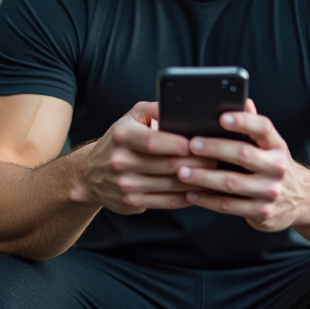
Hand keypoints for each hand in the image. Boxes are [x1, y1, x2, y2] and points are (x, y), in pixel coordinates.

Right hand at [75, 102, 215, 214]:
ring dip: (197, 181)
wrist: (90, 174)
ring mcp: (126, 185)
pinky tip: (201, 190)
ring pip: (171, 185)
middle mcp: (121, 162)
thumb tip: (182, 105)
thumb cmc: (119, 141)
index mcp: (123, 137)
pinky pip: (167, 202)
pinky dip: (187, 197)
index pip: (153, 141)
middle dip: (197, 162)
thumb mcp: (131, 118)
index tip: (199, 142)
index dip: (178, 143)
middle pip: (167, 165)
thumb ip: (155, 109)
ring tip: (216, 173)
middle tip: (218, 157)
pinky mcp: (132, 203)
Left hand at [177, 100, 309, 231]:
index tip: (221, 117)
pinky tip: (190, 193)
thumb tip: (243, 100)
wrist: (301, 200)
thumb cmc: (274, 166)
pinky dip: (207, 200)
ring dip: (203, 177)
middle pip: (243, 154)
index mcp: (277, 145)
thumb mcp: (271, 145)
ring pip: (231, 183)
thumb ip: (254, 125)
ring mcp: (270, 191)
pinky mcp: (261, 212)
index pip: (263, 128)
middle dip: (214, 149)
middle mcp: (277, 167)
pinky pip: (229, 206)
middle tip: (191, 145)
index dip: (243, 121)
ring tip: (182, 171)